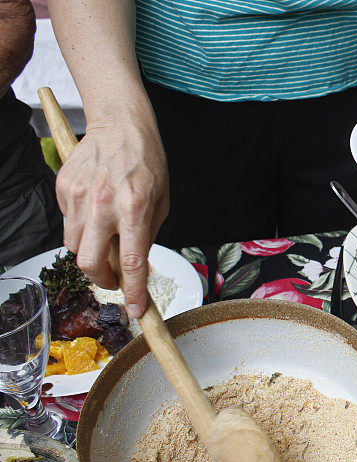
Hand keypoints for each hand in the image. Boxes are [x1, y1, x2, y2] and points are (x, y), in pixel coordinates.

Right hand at [56, 109, 167, 317]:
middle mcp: (103, 204)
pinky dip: (82, 228)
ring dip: (90, 252)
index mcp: (135, 208)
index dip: (134, 293)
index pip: (131, 264)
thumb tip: (134, 268)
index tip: (138, 311)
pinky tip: (96, 211)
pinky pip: (68, 223)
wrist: (121, 125)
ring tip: (107, 235)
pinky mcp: (63, 188)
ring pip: (74, 247)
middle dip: (103, 280)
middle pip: (90, 264)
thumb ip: (147, 236)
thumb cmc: (147, 163)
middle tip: (114, 278)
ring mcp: (79, 196)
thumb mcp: (162, 202)